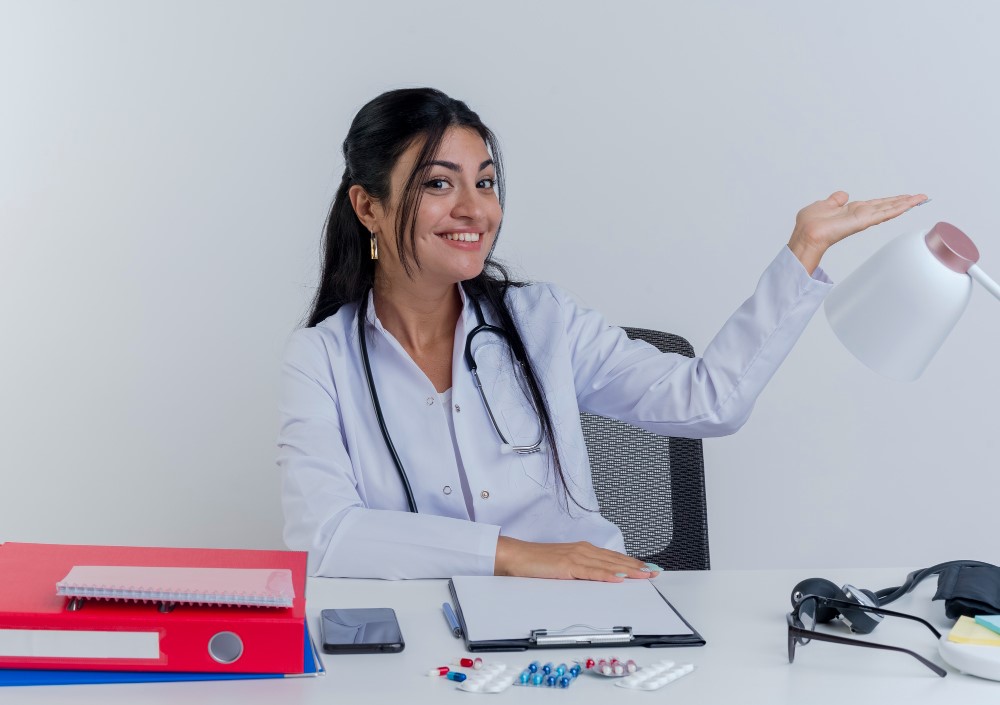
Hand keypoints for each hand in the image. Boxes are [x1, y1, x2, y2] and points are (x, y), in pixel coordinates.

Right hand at [494, 536, 658, 581]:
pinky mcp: (567, 565)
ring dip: (628, 569)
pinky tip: (618, 578)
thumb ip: (581, 570)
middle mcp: (582, 550)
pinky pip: (591, 572)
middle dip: (636, 566)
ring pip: (608, 564)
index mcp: (583, 550)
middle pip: (615, 559)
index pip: (613, 557)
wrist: (517, 556)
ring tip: (645, 575)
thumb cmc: (537, 562)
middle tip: (655, 572)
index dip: (632, 563)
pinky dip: (606, 574)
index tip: (648, 568)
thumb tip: (598, 579)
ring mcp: (576, 556)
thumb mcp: (564, 566)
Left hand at [788, 191, 927, 273]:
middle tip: (920, 197)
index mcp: (852, 211)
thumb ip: (835, 200)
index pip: (876, 204)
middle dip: (904, 202)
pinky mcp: (864, 222)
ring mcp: (863, 219)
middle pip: (887, 206)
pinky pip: (884, 214)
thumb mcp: (823, 205)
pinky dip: (897, 208)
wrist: (806, 234)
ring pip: (889, 209)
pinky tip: (909, 204)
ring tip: (920, 198)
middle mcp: (860, 215)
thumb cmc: (810, 223)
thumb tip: (843, 195)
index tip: (903, 197)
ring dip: (906, 204)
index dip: (890, 201)